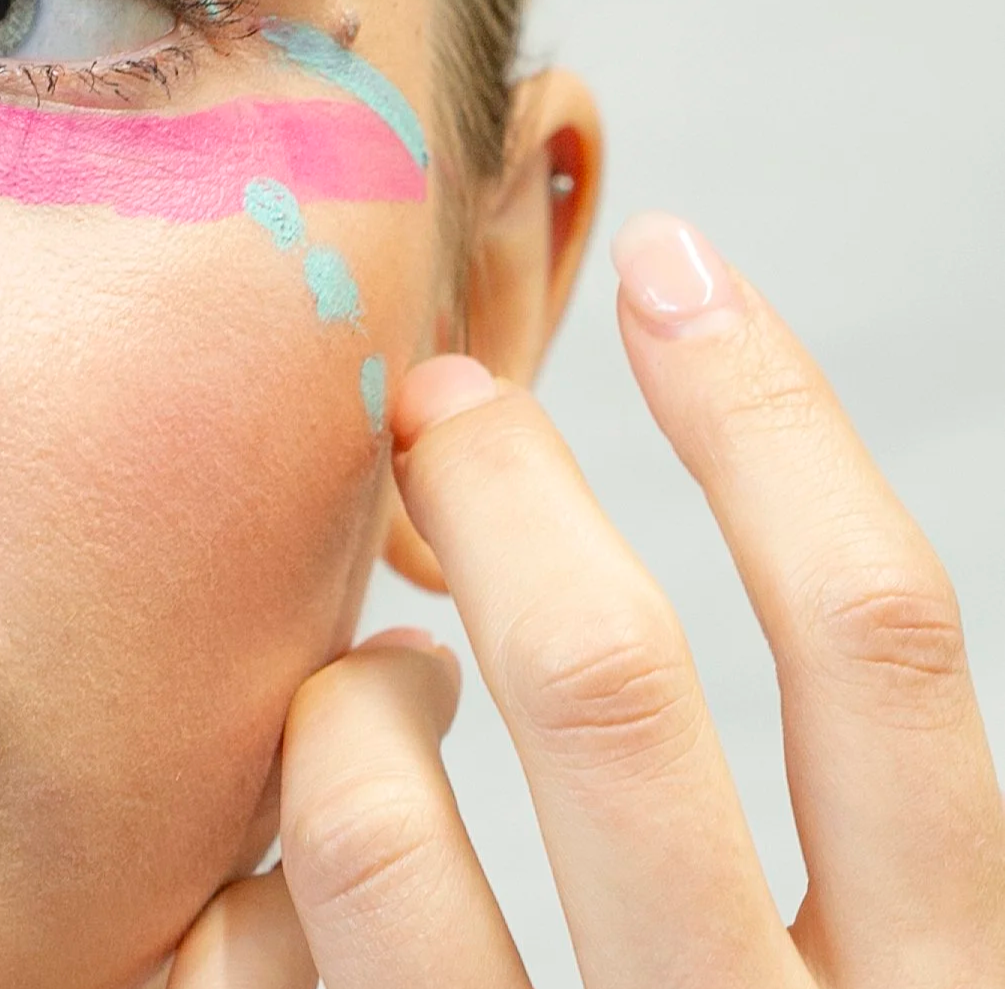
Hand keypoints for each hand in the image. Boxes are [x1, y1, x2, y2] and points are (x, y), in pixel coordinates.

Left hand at [165, 211, 1004, 987]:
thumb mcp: (851, 978)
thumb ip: (797, 827)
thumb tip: (618, 572)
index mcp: (934, 987)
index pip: (874, 640)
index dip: (779, 421)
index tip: (678, 264)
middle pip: (613, 688)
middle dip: (511, 490)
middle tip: (438, 391)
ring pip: (391, 826)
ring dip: (351, 704)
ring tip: (363, 681)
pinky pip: (253, 954)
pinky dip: (246, 870)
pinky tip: (266, 864)